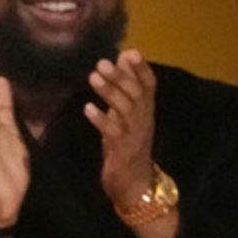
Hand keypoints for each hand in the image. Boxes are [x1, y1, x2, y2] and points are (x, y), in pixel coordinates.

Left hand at [84, 48, 157, 207]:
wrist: (135, 185)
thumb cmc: (128, 146)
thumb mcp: (127, 116)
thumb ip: (124, 89)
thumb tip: (121, 58)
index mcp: (146, 111)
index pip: (149, 85)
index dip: (142, 69)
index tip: (130, 52)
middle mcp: (143, 120)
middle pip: (136, 94)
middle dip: (120, 77)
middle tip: (102, 62)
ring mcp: (134, 135)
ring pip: (125, 109)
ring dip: (109, 92)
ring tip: (93, 77)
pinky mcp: (122, 151)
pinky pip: (112, 132)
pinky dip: (101, 119)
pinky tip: (88, 108)